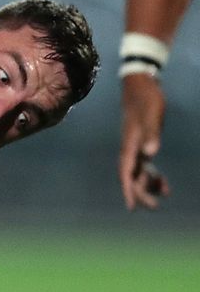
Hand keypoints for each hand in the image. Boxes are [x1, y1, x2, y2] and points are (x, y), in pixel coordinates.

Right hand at [119, 74, 170, 209]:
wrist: (140, 85)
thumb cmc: (146, 99)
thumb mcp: (152, 115)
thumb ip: (152, 134)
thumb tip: (151, 154)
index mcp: (130, 144)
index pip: (127, 172)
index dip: (129, 190)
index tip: (132, 207)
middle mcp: (130, 148)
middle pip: (133, 176)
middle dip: (142, 192)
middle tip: (155, 206)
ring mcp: (135, 146)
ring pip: (139, 172)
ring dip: (149, 184)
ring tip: (165, 193)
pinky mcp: (142, 142)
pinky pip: (145, 165)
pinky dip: (152, 174)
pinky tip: (162, 180)